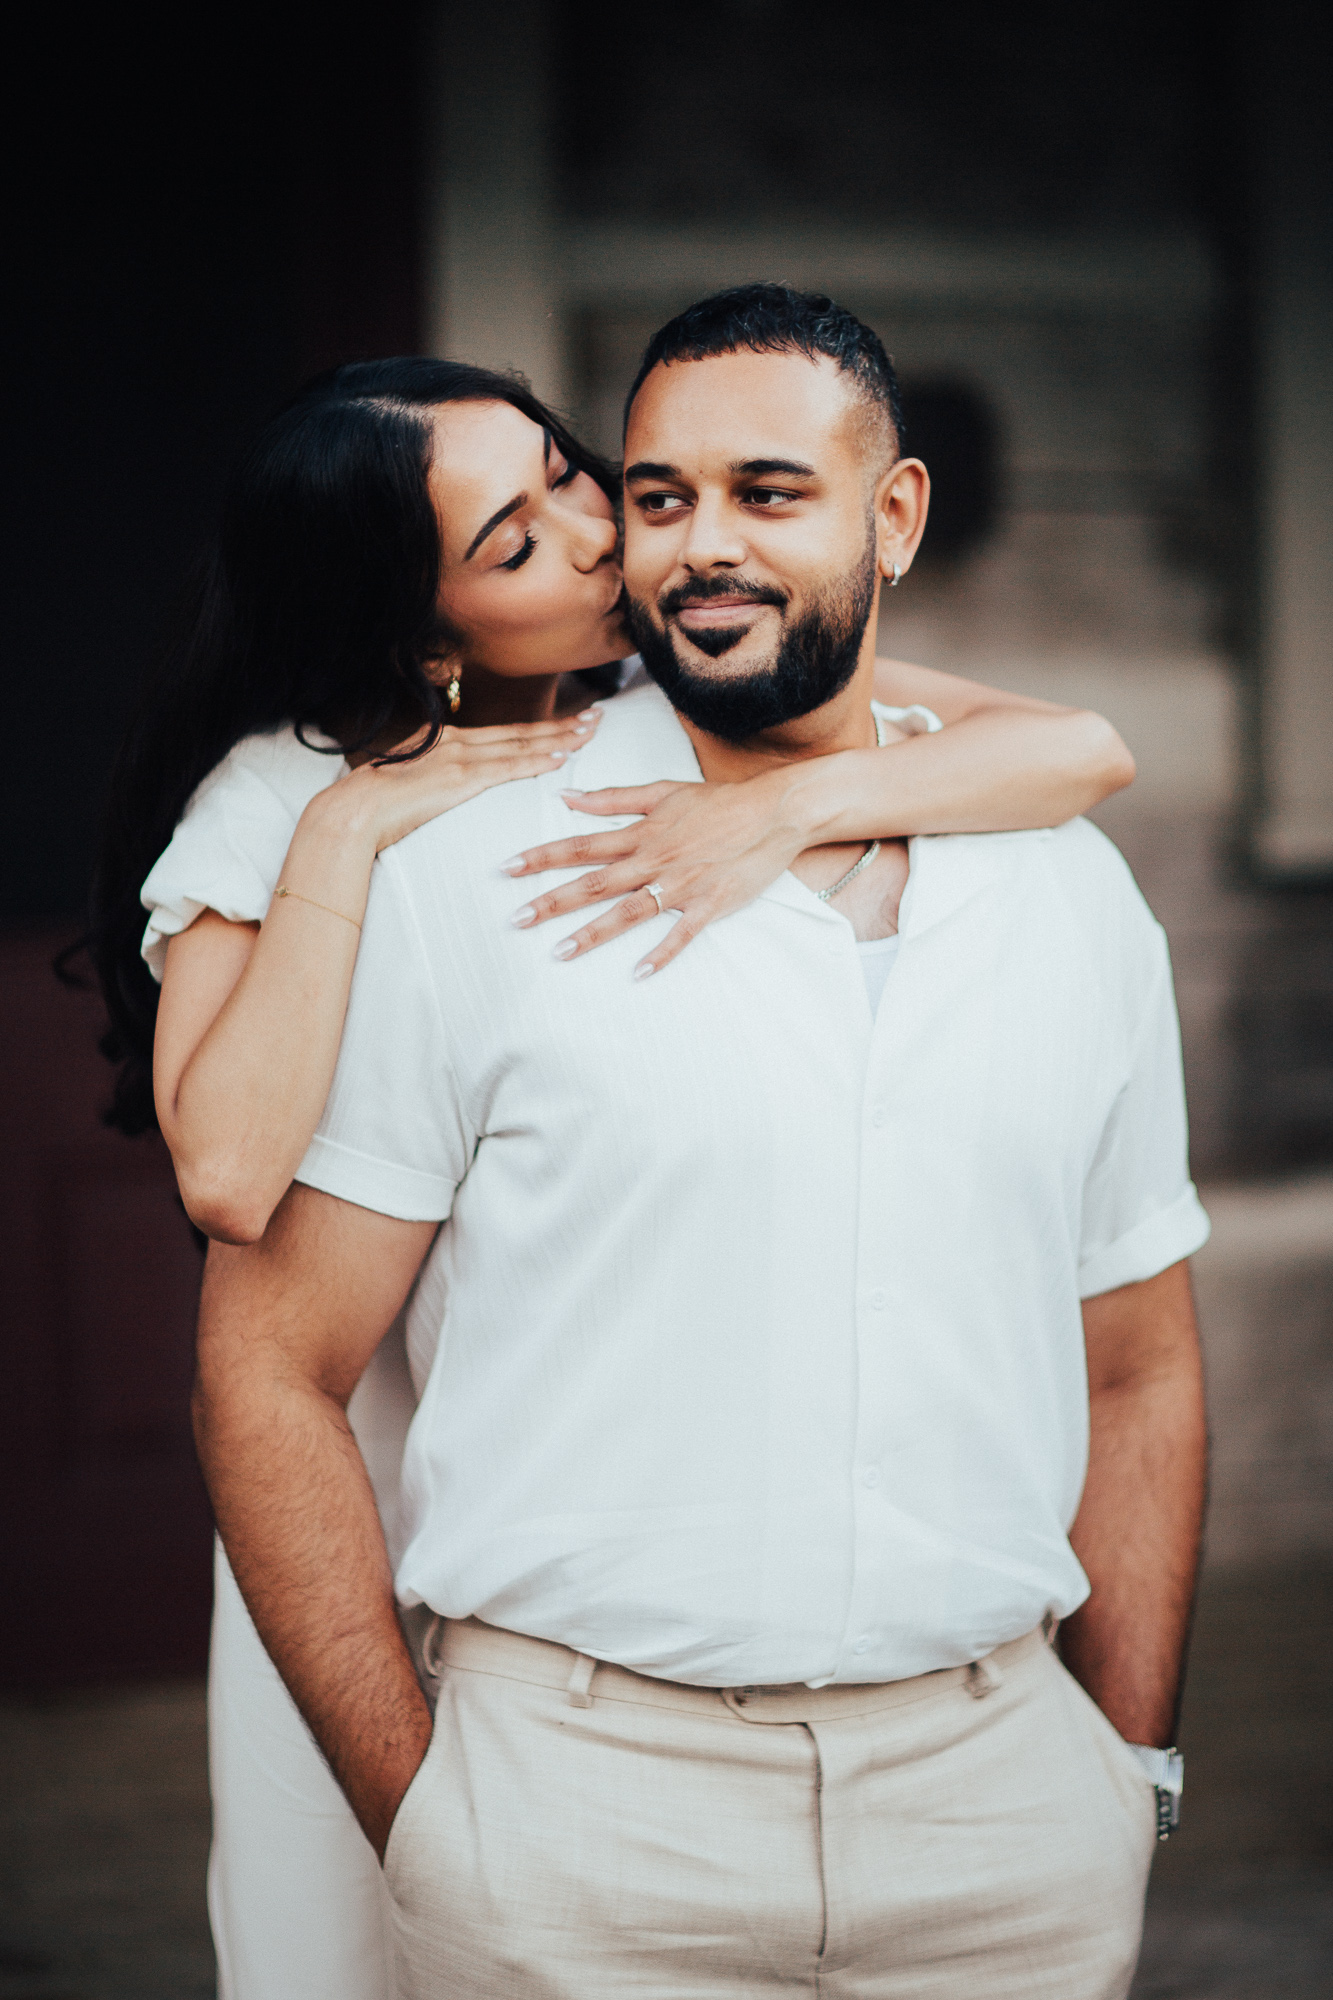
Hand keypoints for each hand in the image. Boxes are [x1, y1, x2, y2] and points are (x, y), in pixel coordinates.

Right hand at [316, 709, 602, 854]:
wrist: (353, 811)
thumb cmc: (375, 803)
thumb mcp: (411, 781)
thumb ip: (436, 778)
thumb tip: (449, 786)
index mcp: (447, 741)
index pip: (505, 734)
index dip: (541, 728)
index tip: (570, 722)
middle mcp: (458, 742)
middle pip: (522, 733)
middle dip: (562, 725)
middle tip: (596, 717)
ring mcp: (460, 758)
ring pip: (522, 746)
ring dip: (560, 739)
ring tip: (590, 733)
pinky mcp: (460, 779)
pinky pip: (508, 768)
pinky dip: (537, 762)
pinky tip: (561, 758)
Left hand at [502, 770, 812, 975]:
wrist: (775, 811)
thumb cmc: (719, 802)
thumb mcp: (663, 791)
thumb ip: (613, 798)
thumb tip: (567, 795)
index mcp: (641, 834)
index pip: (580, 846)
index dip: (541, 856)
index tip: (505, 868)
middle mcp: (653, 861)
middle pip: (594, 883)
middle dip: (552, 901)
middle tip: (515, 920)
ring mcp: (681, 885)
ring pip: (628, 912)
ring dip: (592, 933)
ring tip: (559, 953)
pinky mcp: (710, 905)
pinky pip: (681, 934)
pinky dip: (661, 954)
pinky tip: (638, 974)